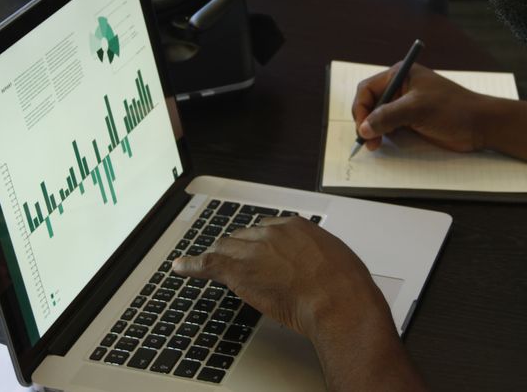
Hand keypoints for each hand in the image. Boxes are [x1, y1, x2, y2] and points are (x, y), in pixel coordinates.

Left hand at [171, 217, 391, 340]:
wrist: (337, 300)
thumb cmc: (345, 285)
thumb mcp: (337, 259)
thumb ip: (320, 256)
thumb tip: (320, 265)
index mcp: (296, 226)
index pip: (268, 228)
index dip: (261, 242)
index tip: (258, 251)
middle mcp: (272, 232)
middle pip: (244, 235)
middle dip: (240, 248)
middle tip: (237, 262)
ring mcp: (253, 249)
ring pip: (226, 247)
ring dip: (219, 256)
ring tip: (209, 264)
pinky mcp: (238, 269)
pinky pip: (207, 263)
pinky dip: (191, 265)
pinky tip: (181, 267)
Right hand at [353, 63, 492, 152]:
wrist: (480, 125)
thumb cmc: (452, 109)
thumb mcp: (417, 109)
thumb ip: (388, 117)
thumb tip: (363, 128)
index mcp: (400, 75)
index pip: (368, 89)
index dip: (361, 108)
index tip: (362, 127)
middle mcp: (400, 88)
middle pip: (370, 104)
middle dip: (366, 121)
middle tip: (368, 141)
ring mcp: (406, 106)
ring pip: (378, 118)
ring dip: (374, 131)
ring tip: (376, 145)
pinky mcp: (412, 121)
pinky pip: (390, 127)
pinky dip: (384, 136)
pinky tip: (384, 143)